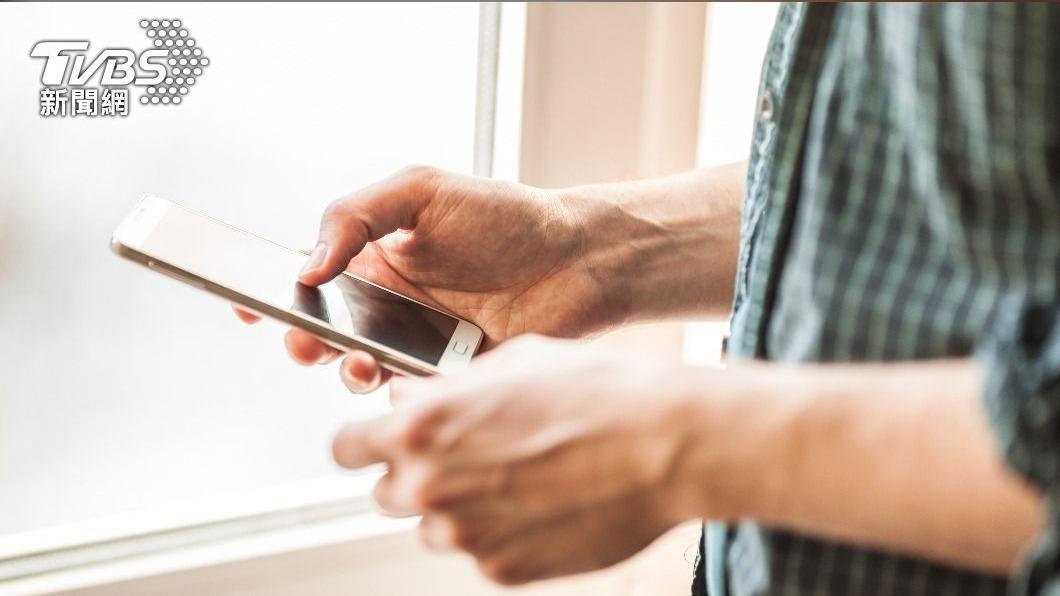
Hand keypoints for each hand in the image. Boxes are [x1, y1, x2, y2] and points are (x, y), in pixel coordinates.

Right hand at [237, 165, 623, 391]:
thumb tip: (307, 266)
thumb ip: (355, 215)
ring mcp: (416, 342)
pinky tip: (402, 377)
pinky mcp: (447, 376)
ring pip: (360, 368)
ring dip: (346, 369)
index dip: (270, 290)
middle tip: (304, 341)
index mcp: (374, 256)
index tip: (243, 303)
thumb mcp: (421, 190)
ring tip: (360, 361)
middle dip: (303, 339)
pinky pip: (407, 394)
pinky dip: (394, 393)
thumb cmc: (505, 216)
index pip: (308, 276)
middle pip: (324, 330)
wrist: (578, 259)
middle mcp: (388, 303)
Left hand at [332, 335, 698, 584]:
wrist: (664, 444)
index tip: (378, 442)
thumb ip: (451, 388)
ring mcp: (466, 534)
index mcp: (423, 425)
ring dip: (458, 507)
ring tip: (516, 478)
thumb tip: (422, 399)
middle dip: (414, 473)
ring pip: (433, 528)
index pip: (345, 447)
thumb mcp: (514, 360)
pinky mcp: (503, 570)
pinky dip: (501, 533)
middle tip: (464, 455)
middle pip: (386, 491)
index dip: (364, 442)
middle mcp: (432, 484)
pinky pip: (482, 553)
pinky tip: (543, 503)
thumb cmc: (599, 392)